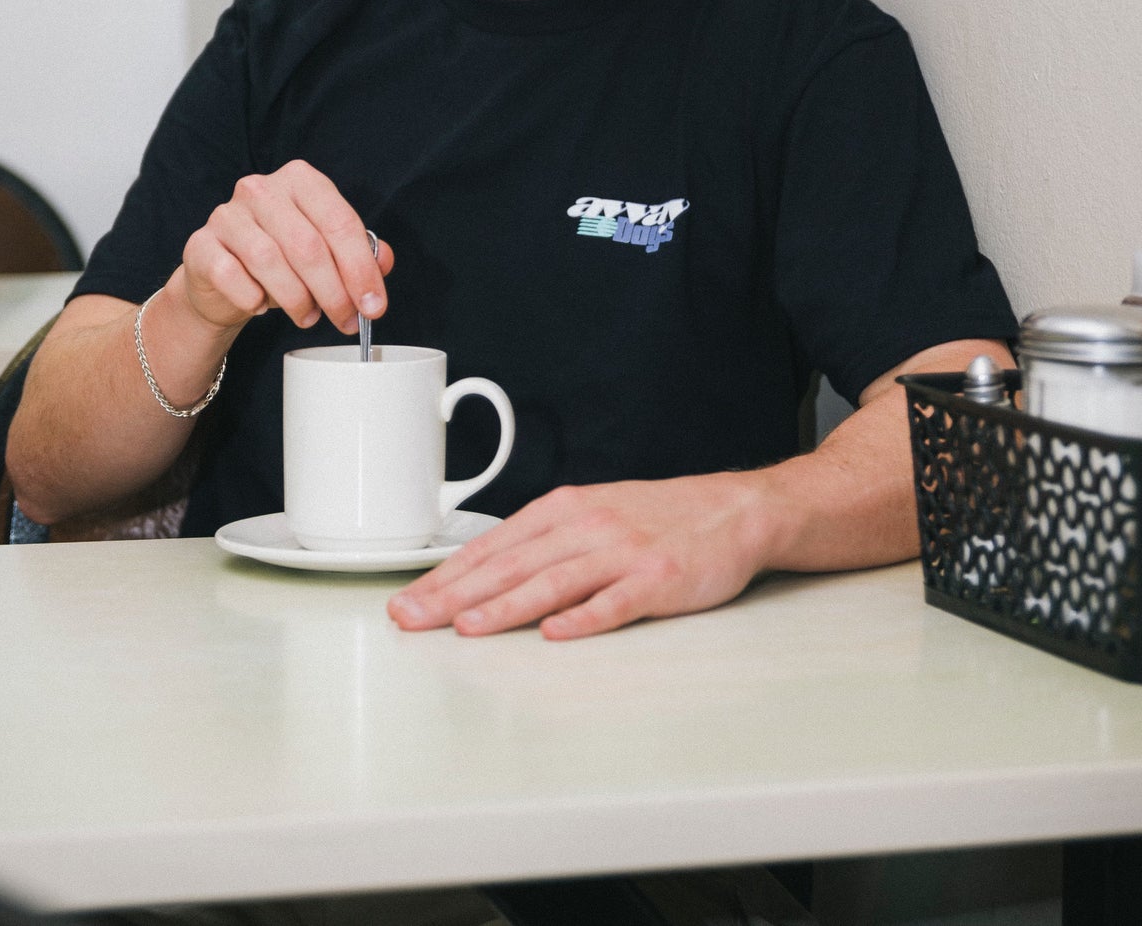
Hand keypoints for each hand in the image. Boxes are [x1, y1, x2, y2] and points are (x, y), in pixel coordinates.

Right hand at [179, 160, 393, 333]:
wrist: (221, 277)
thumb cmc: (280, 258)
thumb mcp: (326, 252)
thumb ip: (359, 253)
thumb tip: (383, 262)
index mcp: (300, 180)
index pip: (340, 222)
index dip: (361, 268)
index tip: (373, 305)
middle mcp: (260, 189)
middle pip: (308, 245)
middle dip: (334, 292)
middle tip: (345, 320)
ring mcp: (226, 214)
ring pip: (270, 261)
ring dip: (296, 299)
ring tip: (307, 316)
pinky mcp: (200, 244)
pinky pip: (230, 275)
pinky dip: (252, 297)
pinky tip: (261, 305)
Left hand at [387, 472, 777, 639]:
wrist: (733, 510)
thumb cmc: (657, 516)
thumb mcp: (594, 513)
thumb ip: (544, 542)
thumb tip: (485, 574)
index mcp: (566, 509)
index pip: (493, 546)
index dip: (446, 576)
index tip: (407, 601)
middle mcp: (588, 526)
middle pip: (512, 564)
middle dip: (455, 594)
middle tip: (411, 619)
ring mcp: (624, 552)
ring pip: (554, 581)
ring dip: (507, 606)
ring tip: (466, 627)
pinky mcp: (660, 578)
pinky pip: (617, 601)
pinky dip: (585, 617)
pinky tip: (557, 632)